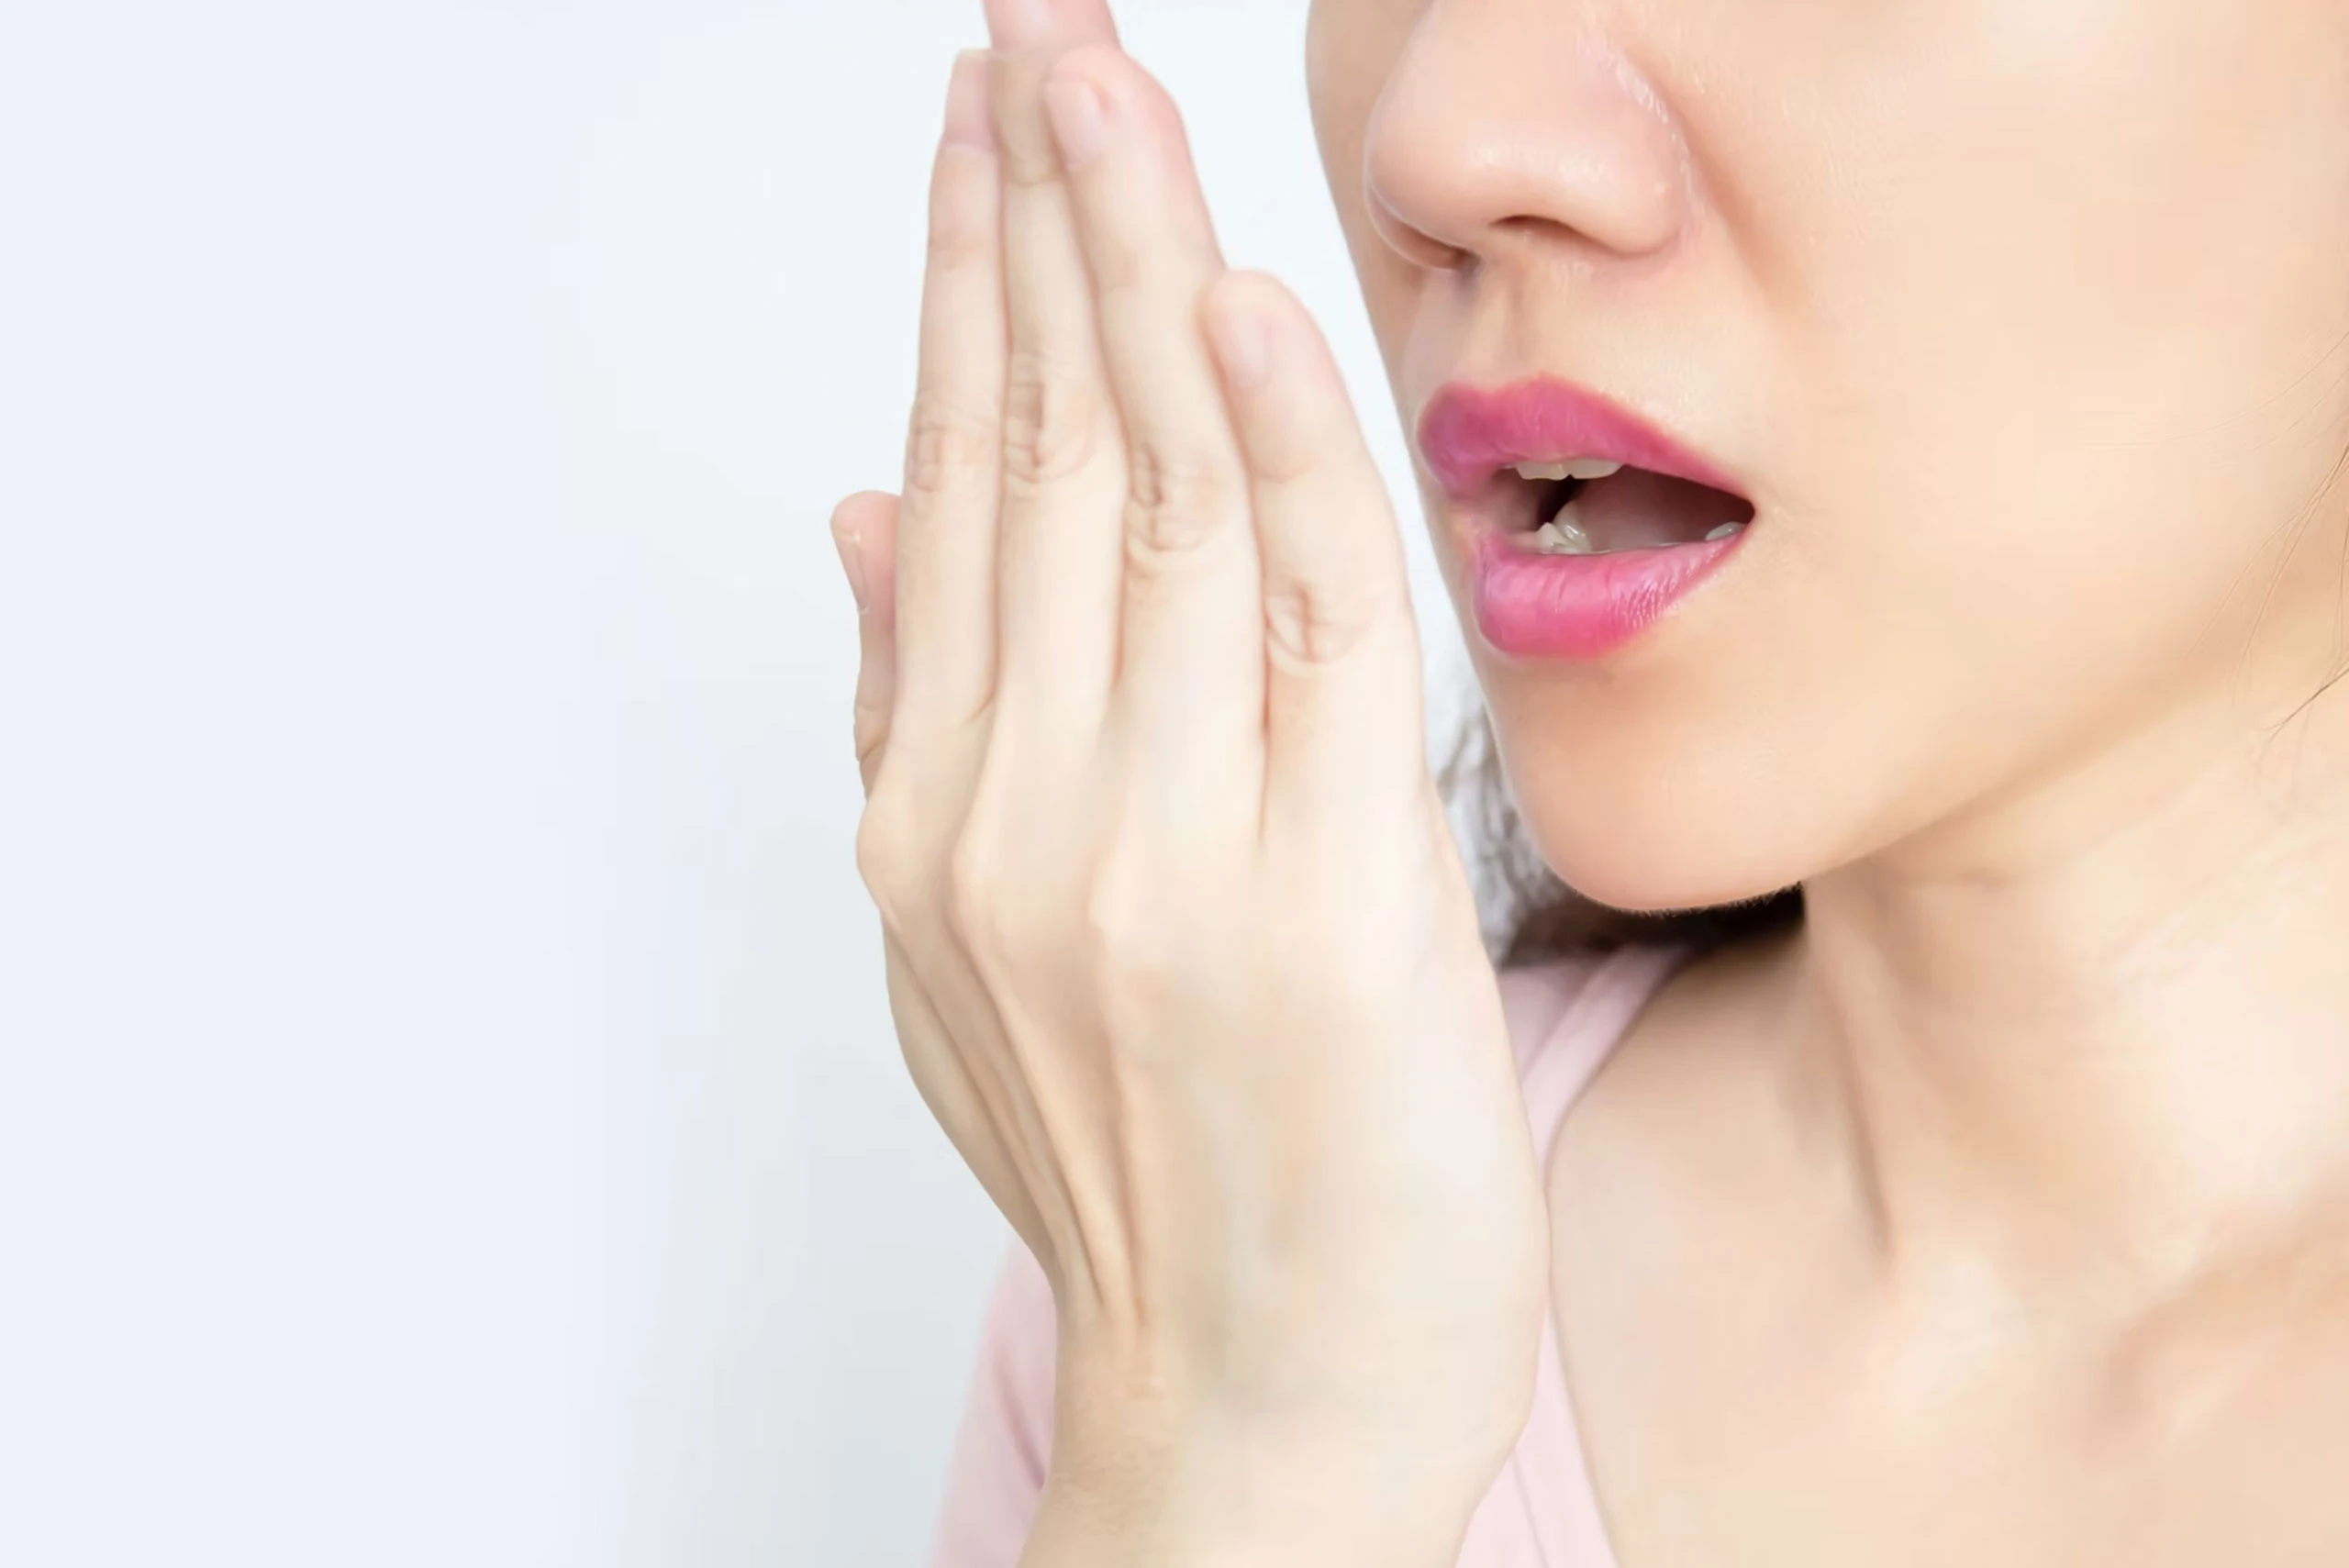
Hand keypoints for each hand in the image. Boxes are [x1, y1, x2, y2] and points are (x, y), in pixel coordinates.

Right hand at [830, 2, 1547, 1556]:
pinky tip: (1234, 301)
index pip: (958, 495)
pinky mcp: (1321, 905)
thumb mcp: (975, 972)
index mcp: (942, 822)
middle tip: (1030, 36)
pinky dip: (1266, 452)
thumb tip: (860, 525)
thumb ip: (917, 733)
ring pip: (1146, 507)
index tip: (977, 138)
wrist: (1262, 1413)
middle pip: (1033, 460)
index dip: (966, 296)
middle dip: (1031, 220)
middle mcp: (1023, 820)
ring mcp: (1161, 860)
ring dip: (1130, 275)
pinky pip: (1294, 630)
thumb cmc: (1154, 1186)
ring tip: (1106, 91)